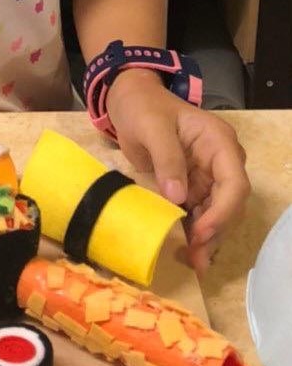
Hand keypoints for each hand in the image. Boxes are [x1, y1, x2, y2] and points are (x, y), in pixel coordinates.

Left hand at [106, 70, 250, 273]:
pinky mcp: (191, 186)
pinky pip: (197, 212)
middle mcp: (220, 162)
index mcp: (219, 144)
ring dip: (206, 238)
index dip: (222, 212)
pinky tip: (185, 250)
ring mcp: (206, 176)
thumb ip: (168, 160)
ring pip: (215, 213)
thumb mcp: (153, 129)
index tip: (201, 234)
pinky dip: (193, 231)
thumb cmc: (143, 109)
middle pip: (228, 204)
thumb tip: (177, 197)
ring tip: (193, 263)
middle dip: (215, 232)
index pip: (234, 183)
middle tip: (196, 260)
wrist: (130, 103)